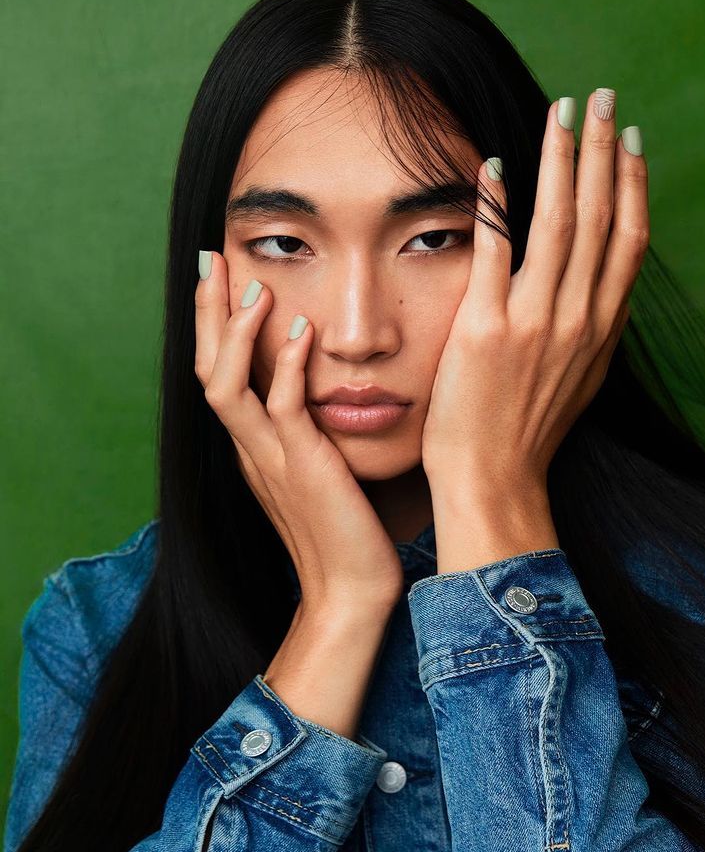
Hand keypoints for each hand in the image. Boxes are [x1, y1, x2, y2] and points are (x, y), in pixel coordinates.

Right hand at [195, 252, 403, 615]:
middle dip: (207, 313)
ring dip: (234, 332)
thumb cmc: (344, 530)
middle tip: (211, 259)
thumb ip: (309, 432)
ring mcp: (269, 458)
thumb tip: (323, 394)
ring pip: (227, 384)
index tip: (224, 279)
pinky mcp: (300, 468)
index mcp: (252, 445)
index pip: (219, 372)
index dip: (215, 325)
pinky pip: (281, 408)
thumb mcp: (318, 470)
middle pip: (206, 368)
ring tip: (252, 285)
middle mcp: (250, 447)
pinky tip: (300, 329)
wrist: (350, 592)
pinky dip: (286, 366)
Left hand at [421, 88, 647, 498]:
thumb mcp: (582, 381)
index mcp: (602, 329)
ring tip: (563, 112)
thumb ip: (595, 332)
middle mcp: (577, 318)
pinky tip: (494, 165)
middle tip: (603, 98)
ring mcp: (533, 322)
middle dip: (603, 150)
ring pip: (559, 223)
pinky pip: (494, 253)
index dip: (634, 184)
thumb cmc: (530, 433)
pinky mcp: (485, 330)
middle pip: (600, 217)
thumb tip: (608, 293)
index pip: (630, 240)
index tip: (630, 141)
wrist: (494, 480)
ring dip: (563, 160)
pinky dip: (496, 206)